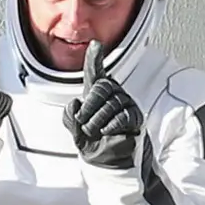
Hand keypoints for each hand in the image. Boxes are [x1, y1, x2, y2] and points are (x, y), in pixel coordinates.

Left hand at [68, 39, 143, 169]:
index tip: (95, 45)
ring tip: (94, 131)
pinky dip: (111, 124)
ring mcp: (126, 104)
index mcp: (96, 93)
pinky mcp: (135, 117)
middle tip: (83, 121)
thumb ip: (69, 115)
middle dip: (89, 105)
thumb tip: (75, 103)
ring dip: (98, 120)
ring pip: (111, 103)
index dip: (95, 58)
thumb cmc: (91, 140)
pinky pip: (123, 116)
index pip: (95, 72)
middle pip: (102, 87)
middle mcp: (112, 94)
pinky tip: (107, 131)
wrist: (106, 160)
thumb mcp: (74, 128)